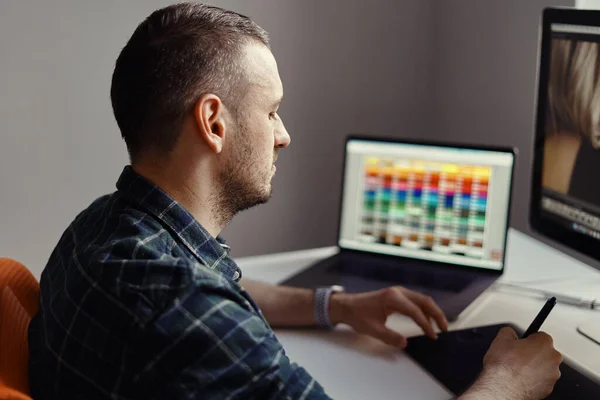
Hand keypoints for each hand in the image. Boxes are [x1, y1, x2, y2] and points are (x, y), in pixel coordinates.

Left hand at [329, 286, 447, 347]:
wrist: (347, 306)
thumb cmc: (358, 316)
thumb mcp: (372, 329)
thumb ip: (389, 337)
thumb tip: (405, 343)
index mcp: (392, 298)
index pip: (415, 311)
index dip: (426, 324)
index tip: (432, 336)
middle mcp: (398, 292)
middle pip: (424, 301)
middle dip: (437, 314)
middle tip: (445, 329)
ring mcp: (398, 292)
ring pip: (422, 300)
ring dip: (432, 311)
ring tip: (440, 326)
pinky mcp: (397, 296)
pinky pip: (415, 301)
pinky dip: (424, 310)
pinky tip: (427, 321)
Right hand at [460, 327, 561, 399]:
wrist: (503, 388)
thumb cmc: (504, 367)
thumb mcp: (500, 339)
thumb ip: (509, 332)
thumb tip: (509, 333)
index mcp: (544, 343)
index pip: (540, 336)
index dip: (528, 339)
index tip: (522, 344)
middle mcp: (553, 359)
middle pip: (544, 352)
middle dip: (533, 353)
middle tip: (518, 356)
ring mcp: (552, 375)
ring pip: (544, 367)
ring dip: (534, 367)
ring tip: (518, 369)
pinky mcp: (548, 388)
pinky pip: (542, 380)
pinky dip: (533, 379)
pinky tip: (521, 379)